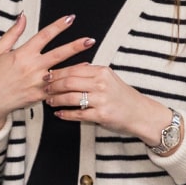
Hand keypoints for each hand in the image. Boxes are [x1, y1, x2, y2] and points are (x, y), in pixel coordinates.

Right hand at [0, 12, 95, 133]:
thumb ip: (12, 33)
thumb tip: (22, 17)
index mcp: (22, 54)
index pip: (44, 35)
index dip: (58, 26)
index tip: (70, 18)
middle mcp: (32, 67)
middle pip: (58, 54)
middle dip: (75, 46)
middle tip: (89, 40)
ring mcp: (37, 82)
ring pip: (61, 73)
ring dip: (77, 67)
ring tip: (92, 62)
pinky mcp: (38, 96)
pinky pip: (57, 90)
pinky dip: (68, 85)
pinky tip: (77, 81)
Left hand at [44, 62, 172, 144]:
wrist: (140, 113)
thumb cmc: (122, 96)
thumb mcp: (109, 78)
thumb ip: (90, 74)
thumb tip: (66, 71)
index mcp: (102, 72)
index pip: (73, 69)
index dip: (57, 73)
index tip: (46, 75)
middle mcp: (101, 84)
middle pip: (69, 82)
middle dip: (53, 85)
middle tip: (44, 88)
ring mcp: (101, 100)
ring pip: (70, 97)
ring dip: (56, 100)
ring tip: (49, 101)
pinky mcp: (101, 115)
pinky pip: (77, 114)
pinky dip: (65, 114)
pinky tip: (59, 114)